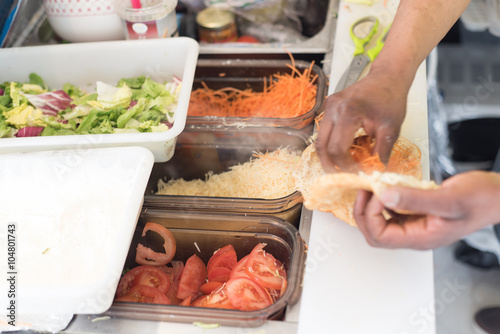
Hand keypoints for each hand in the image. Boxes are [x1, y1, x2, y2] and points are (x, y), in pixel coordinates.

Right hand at [315, 68, 408, 172]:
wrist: (387, 77)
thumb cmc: (391, 99)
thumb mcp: (390, 130)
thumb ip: (380, 154)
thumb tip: (372, 175)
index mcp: (348, 113)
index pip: (337, 149)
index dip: (344, 166)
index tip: (355, 174)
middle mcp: (333, 108)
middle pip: (321, 146)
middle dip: (330, 165)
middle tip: (340, 177)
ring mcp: (328, 106)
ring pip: (319, 139)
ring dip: (328, 156)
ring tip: (341, 167)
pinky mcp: (328, 107)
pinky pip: (324, 131)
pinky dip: (331, 144)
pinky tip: (343, 152)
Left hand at [353, 171, 499, 249]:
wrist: (498, 195)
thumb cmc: (481, 199)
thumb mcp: (448, 199)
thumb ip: (415, 198)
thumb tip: (384, 195)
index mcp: (421, 238)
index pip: (380, 236)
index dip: (370, 214)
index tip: (375, 192)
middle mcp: (415, 235)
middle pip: (375, 233)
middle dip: (364, 211)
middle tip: (365, 189)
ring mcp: (415, 224)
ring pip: (381, 221)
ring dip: (371, 204)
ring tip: (372, 185)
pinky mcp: (417, 213)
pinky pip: (391, 210)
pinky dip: (384, 198)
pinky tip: (387, 184)